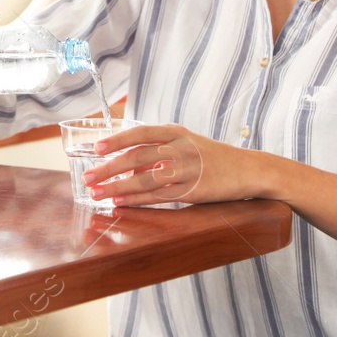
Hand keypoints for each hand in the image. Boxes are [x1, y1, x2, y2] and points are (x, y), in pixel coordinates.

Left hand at [83, 123, 261, 205]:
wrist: (248, 169)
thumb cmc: (212, 156)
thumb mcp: (186, 142)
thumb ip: (159, 147)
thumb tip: (125, 158)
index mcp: (176, 132)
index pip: (141, 134)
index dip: (117, 140)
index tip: (96, 148)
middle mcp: (180, 148)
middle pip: (137, 157)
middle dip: (109, 168)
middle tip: (87, 176)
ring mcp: (187, 170)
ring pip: (145, 179)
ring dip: (117, 187)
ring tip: (97, 193)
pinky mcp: (193, 191)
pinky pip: (159, 196)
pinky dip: (137, 200)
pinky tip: (120, 203)